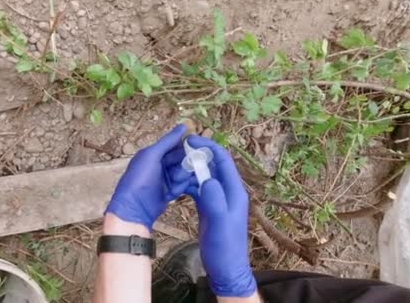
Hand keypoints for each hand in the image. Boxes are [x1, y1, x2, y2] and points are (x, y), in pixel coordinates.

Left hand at [105, 124, 190, 230]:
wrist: (134, 207)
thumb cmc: (139, 178)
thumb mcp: (152, 155)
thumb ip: (168, 141)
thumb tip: (183, 126)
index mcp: (154, 153)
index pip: (175, 145)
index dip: (186, 147)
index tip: (196, 149)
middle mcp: (160, 164)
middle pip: (182, 159)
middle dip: (183, 165)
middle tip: (177, 172)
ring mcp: (165, 178)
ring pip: (184, 172)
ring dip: (181, 178)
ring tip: (173, 184)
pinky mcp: (170, 192)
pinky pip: (182, 185)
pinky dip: (179, 188)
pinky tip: (172, 192)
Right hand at [181, 136, 256, 297]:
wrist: (226, 269)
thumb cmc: (224, 247)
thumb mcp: (219, 223)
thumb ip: (214, 200)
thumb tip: (207, 178)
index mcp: (234, 191)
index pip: (223, 160)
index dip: (207, 146)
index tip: (189, 139)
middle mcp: (228, 191)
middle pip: (214, 164)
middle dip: (197, 154)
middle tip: (178, 149)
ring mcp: (219, 199)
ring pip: (205, 175)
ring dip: (192, 168)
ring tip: (174, 163)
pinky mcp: (210, 207)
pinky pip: (199, 188)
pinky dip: (189, 182)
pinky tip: (177, 182)